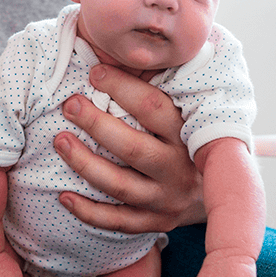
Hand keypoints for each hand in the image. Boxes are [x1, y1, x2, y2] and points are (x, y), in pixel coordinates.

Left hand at [55, 65, 203, 232]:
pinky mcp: (152, 223)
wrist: (215, 193)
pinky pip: (116, 222)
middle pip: (133, 148)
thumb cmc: (186, 142)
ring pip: (120, 185)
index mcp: (187, 135)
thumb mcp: (184, 115)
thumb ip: (158, 90)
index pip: (154, 108)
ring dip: (85, 163)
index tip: (95, 72)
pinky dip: (88, 211)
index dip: (122, 88)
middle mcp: (178, 169)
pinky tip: (63, 195)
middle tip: (70, 105)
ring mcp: (165, 200)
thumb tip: (116, 53)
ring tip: (60, 141)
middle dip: (97, 125)